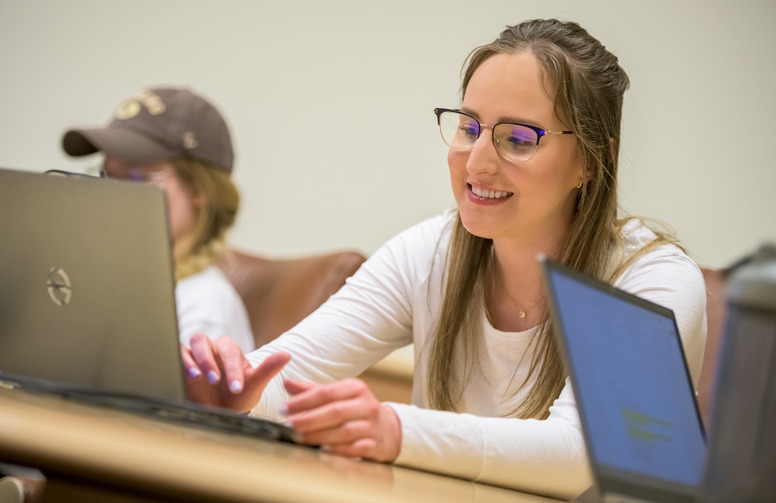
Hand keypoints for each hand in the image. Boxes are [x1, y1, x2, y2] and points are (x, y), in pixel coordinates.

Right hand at [182, 333, 289, 412]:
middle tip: (214, 380)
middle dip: (208, 359)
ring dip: (193, 360)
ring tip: (197, 378)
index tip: (236, 387)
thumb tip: (287, 355)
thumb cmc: (239, 396)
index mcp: (229, 350)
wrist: (221, 412)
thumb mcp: (255, 385)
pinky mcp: (180, 366)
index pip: (229, 351)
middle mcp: (211, 349)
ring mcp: (194, 356)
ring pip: (189, 345)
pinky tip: (185, 377)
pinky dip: (179, 364)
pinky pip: (176, 357)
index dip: (232, 368)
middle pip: (203, 341)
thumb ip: (269, 369)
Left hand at [282, 378, 401, 462]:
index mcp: (355, 388)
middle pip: (335, 411)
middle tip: (289, 426)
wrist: (387, 429)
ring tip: (300, 439)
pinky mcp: (376, 444)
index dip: (303, 401)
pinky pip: (355, 449)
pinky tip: (322, 452)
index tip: (284, 409)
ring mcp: (373, 425)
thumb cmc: (355, 410)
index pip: (326, 392)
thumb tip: (286, 383)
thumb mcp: (338, 396)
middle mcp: (366, 404)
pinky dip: (338, 451)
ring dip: (320, 436)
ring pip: (344, 431)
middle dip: (309, 419)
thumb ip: (312, 391)